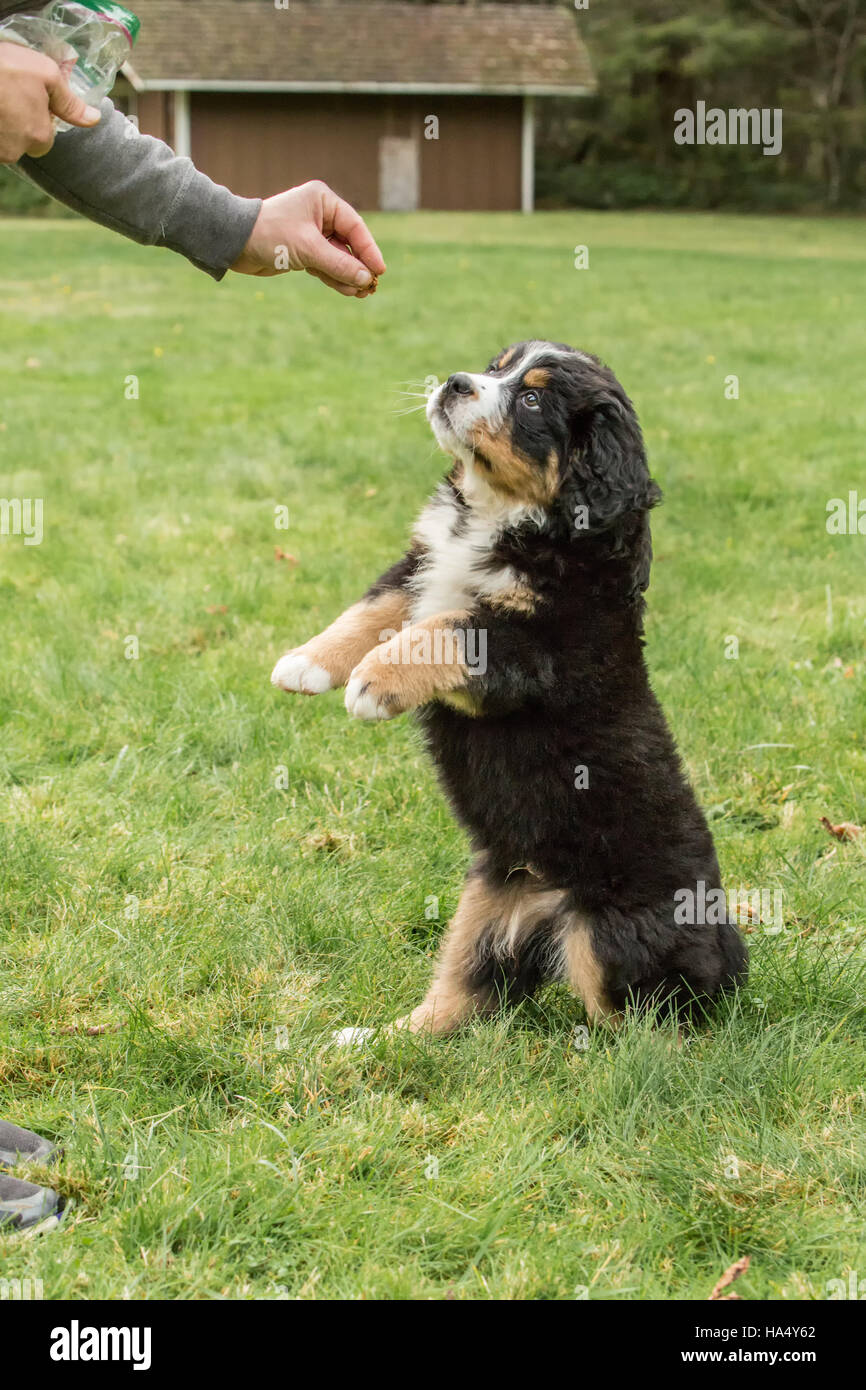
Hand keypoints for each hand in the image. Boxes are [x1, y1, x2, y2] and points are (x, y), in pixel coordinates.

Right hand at [0, 42, 100, 161]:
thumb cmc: (5, 68)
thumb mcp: (45, 75)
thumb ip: (70, 102)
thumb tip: (94, 119)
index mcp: (39, 137)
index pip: (45, 138)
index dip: (38, 117)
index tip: (27, 98)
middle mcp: (17, 151)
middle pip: (24, 142)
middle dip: (19, 124)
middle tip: (9, 97)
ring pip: (6, 141)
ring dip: (4, 125)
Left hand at [231, 179, 385, 296]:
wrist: (234, 243)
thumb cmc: (270, 235)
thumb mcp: (308, 249)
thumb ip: (339, 264)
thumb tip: (366, 278)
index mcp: (323, 201)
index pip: (354, 227)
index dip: (368, 250)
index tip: (380, 270)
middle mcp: (319, 214)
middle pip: (349, 243)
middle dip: (359, 266)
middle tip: (372, 287)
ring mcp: (312, 234)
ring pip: (338, 257)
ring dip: (349, 275)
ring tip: (363, 294)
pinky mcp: (304, 251)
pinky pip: (326, 265)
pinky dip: (336, 278)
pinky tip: (349, 291)